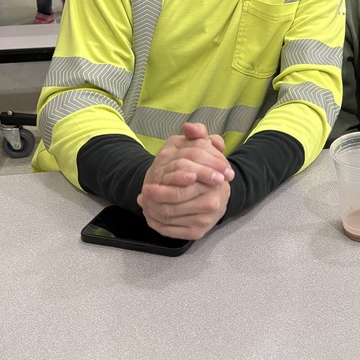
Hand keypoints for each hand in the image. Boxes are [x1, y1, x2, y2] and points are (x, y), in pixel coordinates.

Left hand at [137, 123, 233, 239]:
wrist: (217, 193)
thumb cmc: (206, 170)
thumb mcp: (204, 147)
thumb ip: (198, 134)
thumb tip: (189, 126)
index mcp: (214, 183)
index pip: (181, 188)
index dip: (162, 188)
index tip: (147, 186)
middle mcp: (212, 204)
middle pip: (173, 206)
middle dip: (153, 202)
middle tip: (142, 195)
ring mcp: (206, 220)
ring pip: (170, 219)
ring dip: (152, 213)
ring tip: (144, 203)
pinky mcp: (198, 233)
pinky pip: (172, 231)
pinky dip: (157, 224)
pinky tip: (150, 215)